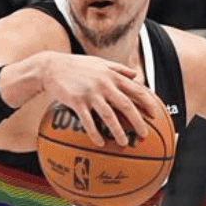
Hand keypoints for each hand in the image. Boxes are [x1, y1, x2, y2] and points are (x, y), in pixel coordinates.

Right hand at [27, 53, 156, 146]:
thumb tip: (136, 75)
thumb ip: (119, 68)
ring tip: (124, 143)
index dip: (147, 102)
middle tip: (144, 135)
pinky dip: (95, 132)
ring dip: (118, 131)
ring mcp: (90, 93)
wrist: (51, 66)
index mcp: (112, 75)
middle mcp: (104, 84)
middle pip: (126, 105)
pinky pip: (88, 120)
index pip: (136, 89)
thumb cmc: (78, 65)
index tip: (154, 114)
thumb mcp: (100, 63)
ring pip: (109, 115)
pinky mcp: (77, 101)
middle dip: (138, 121)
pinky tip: (100, 143)